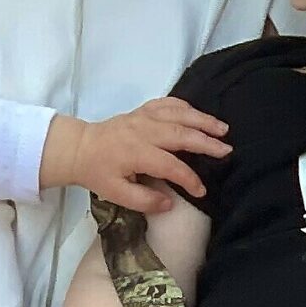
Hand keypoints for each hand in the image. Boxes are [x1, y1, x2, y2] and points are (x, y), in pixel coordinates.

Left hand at [43, 96, 229, 212]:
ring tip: (222, 129)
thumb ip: (143, 200)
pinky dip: (185, 107)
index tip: (201, 191)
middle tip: (227, 150)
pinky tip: (198, 114)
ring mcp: (143, 116)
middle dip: (206, 142)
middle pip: (180, 134)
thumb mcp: (115, 193)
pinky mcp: (142, 110)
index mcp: (136, 152)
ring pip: (178, 114)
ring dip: (202, 120)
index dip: (189, 179)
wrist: (78, 147)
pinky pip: (167, 103)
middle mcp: (143, 130)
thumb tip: (170, 203)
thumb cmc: (97, 172)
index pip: (171, 166)